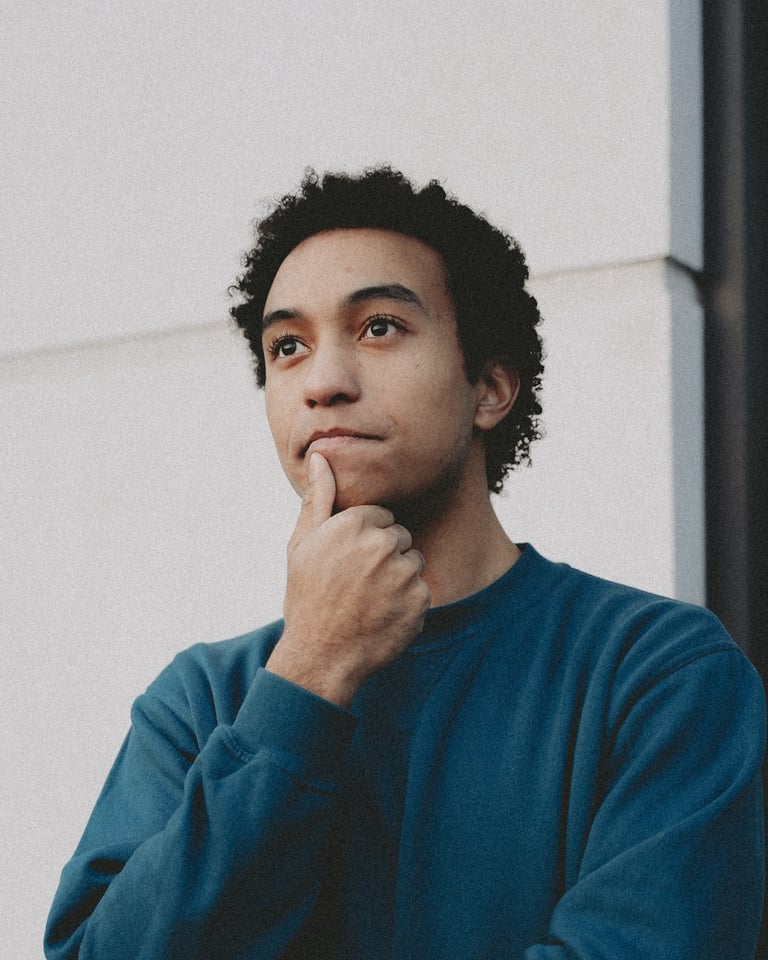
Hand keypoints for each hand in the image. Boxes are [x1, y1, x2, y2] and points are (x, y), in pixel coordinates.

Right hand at [265, 453, 430, 706]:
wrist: (321, 656)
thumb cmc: (307, 598)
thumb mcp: (302, 545)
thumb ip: (318, 498)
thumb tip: (322, 457)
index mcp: (353, 523)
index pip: (379, 516)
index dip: (363, 539)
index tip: (347, 562)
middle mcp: (382, 543)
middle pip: (399, 536)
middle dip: (384, 555)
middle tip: (358, 583)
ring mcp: (404, 572)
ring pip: (413, 561)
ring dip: (399, 577)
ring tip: (370, 599)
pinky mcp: (420, 599)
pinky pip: (421, 589)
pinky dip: (408, 602)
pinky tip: (383, 615)